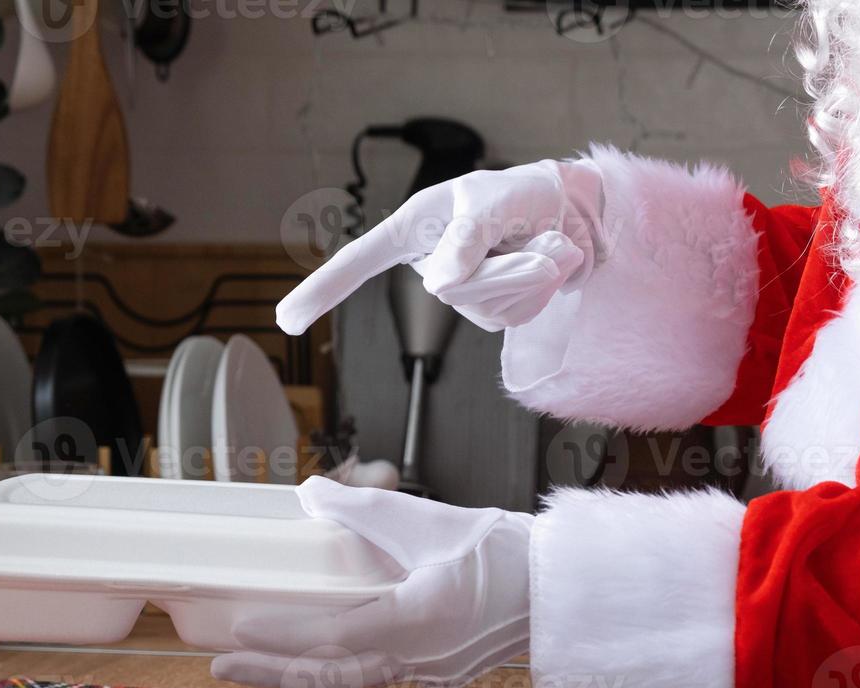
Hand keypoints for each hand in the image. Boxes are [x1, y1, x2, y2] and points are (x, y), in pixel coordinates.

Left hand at [209, 477, 532, 687]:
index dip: (287, 635)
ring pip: (347, 680)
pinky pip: (368, 676)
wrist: (556, 588)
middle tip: (221, 666)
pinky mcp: (430, 671)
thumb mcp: (429, 519)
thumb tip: (309, 494)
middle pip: (332, 673)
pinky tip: (300, 661)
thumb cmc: (502, 552)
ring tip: (247, 667)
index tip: (243, 627)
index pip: (339, 634)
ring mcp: (426, 671)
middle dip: (272, 672)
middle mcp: (420, 656)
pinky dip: (328, 671)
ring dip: (294, 675)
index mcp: (421, 618)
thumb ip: (363, 509)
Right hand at [277, 158, 605, 334]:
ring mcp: (458, 293)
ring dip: (529, 276)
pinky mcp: (487, 313)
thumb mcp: (496, 201)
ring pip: (487, 308)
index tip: (285, 320)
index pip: (359, 261)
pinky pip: (510, 317)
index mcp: (415, 228)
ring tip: (543, 245)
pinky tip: (546, 264)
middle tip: (538, 241)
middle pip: (453, 293)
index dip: (322, 290)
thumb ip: (467, 239)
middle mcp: (430, 263)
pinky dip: (540, 290)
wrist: (575, 216)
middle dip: (504, 270)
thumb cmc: (526, 195)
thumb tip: (439, 286)